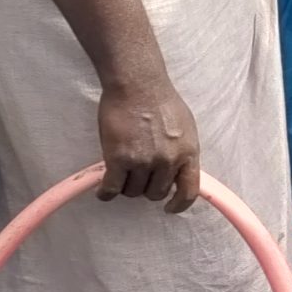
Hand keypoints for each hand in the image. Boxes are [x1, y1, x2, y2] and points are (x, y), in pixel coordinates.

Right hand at [98, 78, 201, 212]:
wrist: (137, 84)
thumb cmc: (160, 100)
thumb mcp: (185, 128)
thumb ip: (182, 152)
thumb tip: (178, 172)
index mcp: (188, 153)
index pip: (189, 192)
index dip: (178, 205)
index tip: (169, 207)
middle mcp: (167, 161)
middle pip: (155, 193)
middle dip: (146, 187)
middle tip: (137, 174)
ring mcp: (143, 161)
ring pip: (133, 191)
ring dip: (126, 186)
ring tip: (121, 172)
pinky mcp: (119, 159)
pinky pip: (112, 188)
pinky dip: (106, 192)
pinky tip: (103, 190)